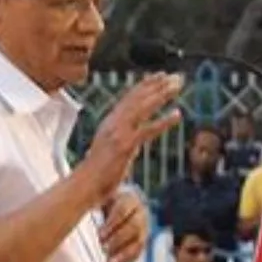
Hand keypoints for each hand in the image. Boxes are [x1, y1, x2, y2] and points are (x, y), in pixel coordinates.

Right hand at [79, 73, 182, 198]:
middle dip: (157, 85)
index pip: (129, 98)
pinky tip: (177, 114)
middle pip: (138, 97)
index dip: (145, 85)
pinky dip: (164, 121)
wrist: (84, 185)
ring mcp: (119, 133)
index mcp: (109, 122)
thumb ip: (122, 139)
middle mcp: (113, 123)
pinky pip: (148, 129)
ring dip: (161, 94)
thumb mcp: (109, 149)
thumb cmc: (97, 173)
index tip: (159, 75)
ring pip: (143, 107)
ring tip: (177, 86)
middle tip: (175, 76)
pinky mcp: (125, 145)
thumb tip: (134, 139)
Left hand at [100, 190, 150, 261]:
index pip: (123, 209)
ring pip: (138, 241)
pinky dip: (126, 261)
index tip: (100, 234)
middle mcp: (139, 212)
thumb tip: (82, 199)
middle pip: (133, 226)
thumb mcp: (98, 198)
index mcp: (128, 198)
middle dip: (118, 239)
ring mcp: (143, 228)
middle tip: (103, 248)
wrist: (111, 211)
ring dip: (123, 253)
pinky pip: (137, 253)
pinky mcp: (140, 242)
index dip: (112, 223)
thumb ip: (93, 198)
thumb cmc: (100, 203)